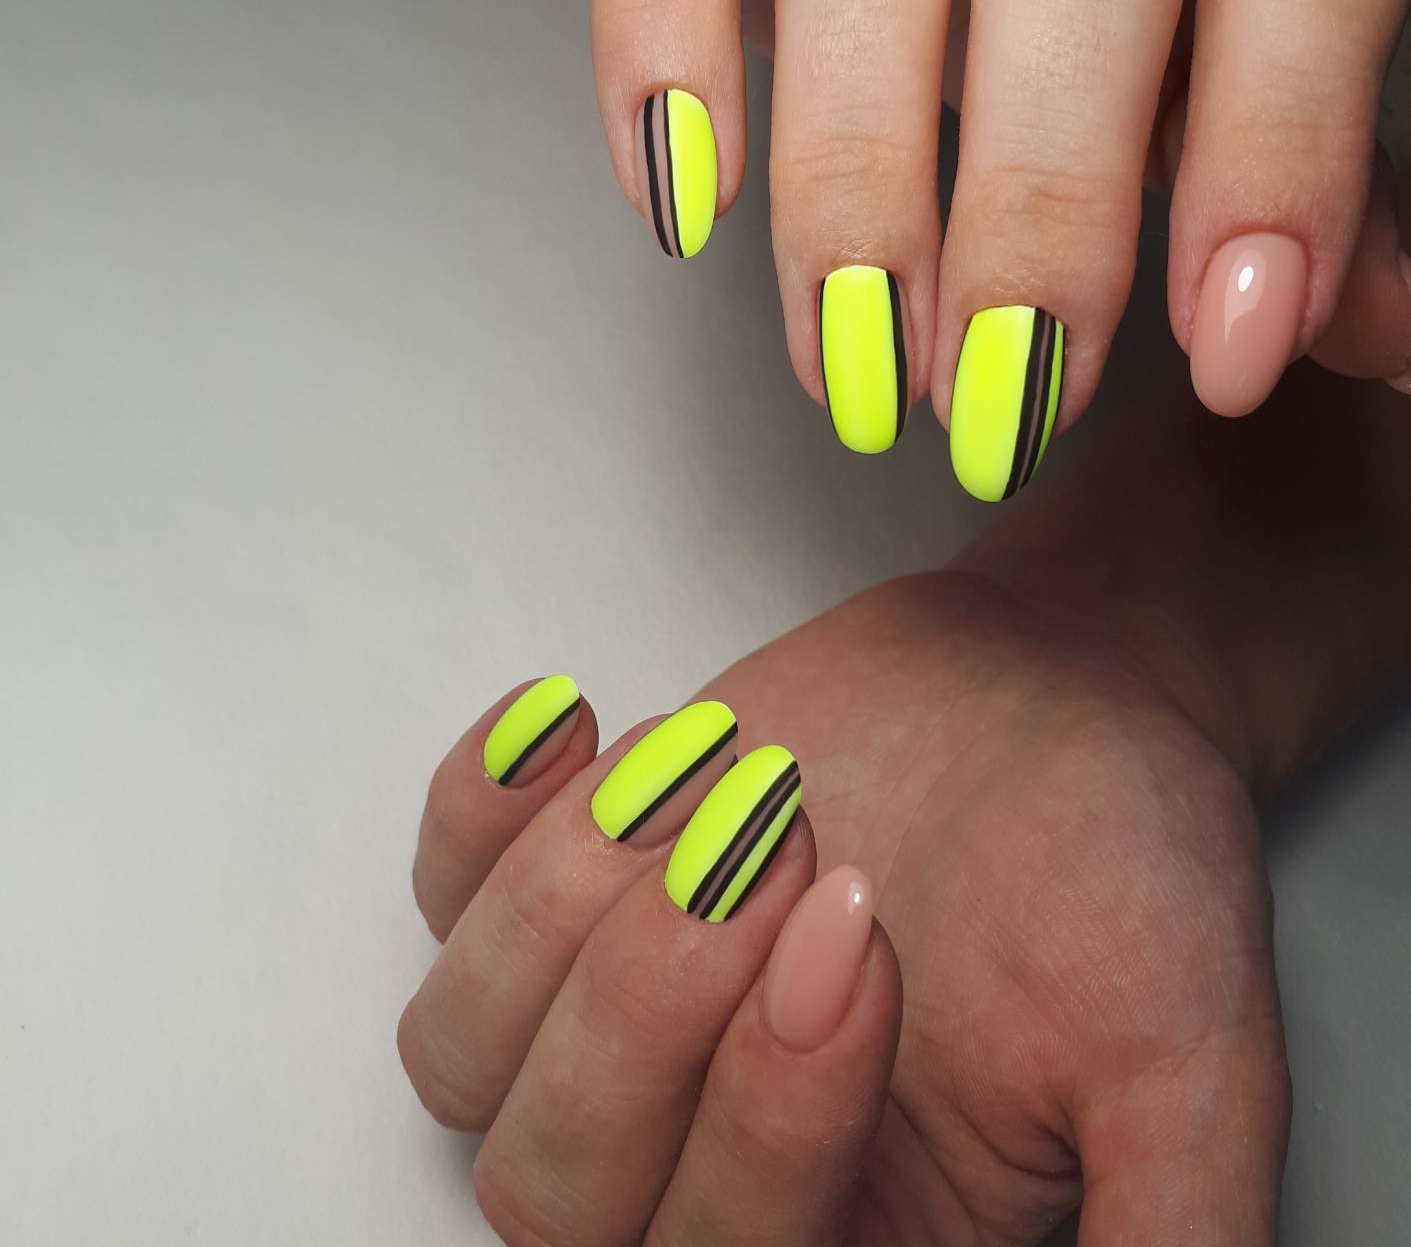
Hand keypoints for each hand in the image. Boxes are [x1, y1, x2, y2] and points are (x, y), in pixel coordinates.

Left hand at [398, 573, 1287, 1242]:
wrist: (1063, 690)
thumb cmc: (1123, 865)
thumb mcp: (1188, 1066)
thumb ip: (1160, 1236)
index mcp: (846, 1230)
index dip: (764, 1118)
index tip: (861, 928)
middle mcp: (703, 1151)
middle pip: (553, 1188)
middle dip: (652, 999)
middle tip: (780, 836)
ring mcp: (615, 1013)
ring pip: (464, 1050)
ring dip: (569, 897)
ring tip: (723, 769)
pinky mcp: (569, 883)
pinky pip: (440, 886)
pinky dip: (480, 810)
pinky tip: (580, 727)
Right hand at [591, 0, 1410, 494]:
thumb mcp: (1243, 61)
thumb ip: (1315, 179)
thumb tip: (1358, 334)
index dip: (1279, 151)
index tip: (1228, 354)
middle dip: (1038, 199)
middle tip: (1001, 394)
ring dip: (852, 172)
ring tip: (855, 358)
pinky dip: (660, 44)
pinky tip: (687, 203)